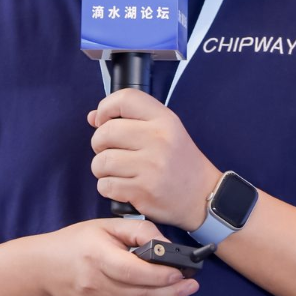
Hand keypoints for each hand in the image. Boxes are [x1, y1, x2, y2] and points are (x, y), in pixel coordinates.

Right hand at [38, 218, 198, 295]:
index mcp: (97, 256)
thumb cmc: (77, 242)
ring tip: (179, 292)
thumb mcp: (106, 226)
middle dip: (171, 292)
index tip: (180, 273)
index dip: (160, 275)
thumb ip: (139, 231)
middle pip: (140, 294)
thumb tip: (167, 246)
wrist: (46, 267)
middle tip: (190, 286)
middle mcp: (94, 283)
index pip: (134, 271)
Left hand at [88, 88, 218, 229]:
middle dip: (98, 144)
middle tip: (109, 151)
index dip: (105, 108)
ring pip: (101, 161)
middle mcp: (158, 140)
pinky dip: (106, 187)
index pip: (124, 99)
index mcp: (164, 120)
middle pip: (105, 132)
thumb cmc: (179, 161)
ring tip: (114, 170)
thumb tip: (92, 117)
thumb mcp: (165, 130)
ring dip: (101, 168)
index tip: (102, 121)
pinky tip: (120, 185)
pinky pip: (106, 185)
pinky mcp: (144, 192)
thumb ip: (131, 119)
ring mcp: (151, 167)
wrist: (203, 196)